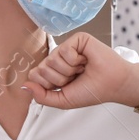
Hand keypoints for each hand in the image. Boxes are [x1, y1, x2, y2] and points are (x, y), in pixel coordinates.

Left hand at [22, 32, 138, 110]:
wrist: (114, 84)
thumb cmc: (92, 91)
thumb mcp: (63, 100)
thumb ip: (41, 96)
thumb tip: (24, 86)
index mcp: (54, 72)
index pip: (35, 75)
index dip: (49, 84)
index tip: (66, 86)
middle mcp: (58, 58)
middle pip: (41, 68)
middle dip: (60, 79)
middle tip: (77, 78)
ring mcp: (67, 48)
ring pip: (52, 59)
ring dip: (69, 70)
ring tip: (83, 69)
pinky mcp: (77, 39)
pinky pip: (64, 50)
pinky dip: (75, 61)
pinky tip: (86, 61)